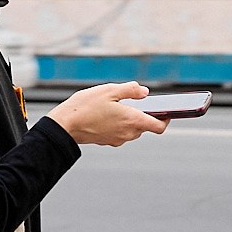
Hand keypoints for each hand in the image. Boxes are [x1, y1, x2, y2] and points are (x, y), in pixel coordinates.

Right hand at [47, 81, 165, 146]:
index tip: (167, 111)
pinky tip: (107, 113)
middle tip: (135, 101)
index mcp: (133, 120)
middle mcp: (128, 133)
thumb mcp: (109, 90)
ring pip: (132, 129)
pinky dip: (119, 123)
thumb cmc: (85, 107)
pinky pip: (120, 132)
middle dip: (144, 114)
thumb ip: (130, 90)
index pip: (159, 126)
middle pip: (145, 126)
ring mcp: (117, 139)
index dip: (166, 119)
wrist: (64, 125)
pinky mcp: (107, 141)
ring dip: (130, 119)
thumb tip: (145, 92)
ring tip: (117, 105)